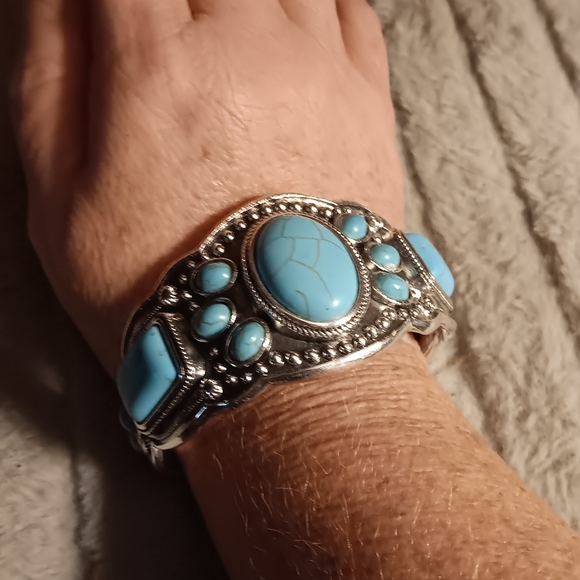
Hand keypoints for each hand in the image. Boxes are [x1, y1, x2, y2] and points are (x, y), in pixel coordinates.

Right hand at [13, 0, 402, 373]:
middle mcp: (250, 53)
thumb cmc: (162, 289)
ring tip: (220, 37)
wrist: (284, 343)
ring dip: (241, 3)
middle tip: (165, 40)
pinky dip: (314, 1)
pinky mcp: (369, 105)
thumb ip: (48, 77)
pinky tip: (286, 27)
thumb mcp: (60, 203)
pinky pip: (350, 10)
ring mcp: (322, 74)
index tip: (113, 17)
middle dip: (175, 1)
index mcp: (161, 73)